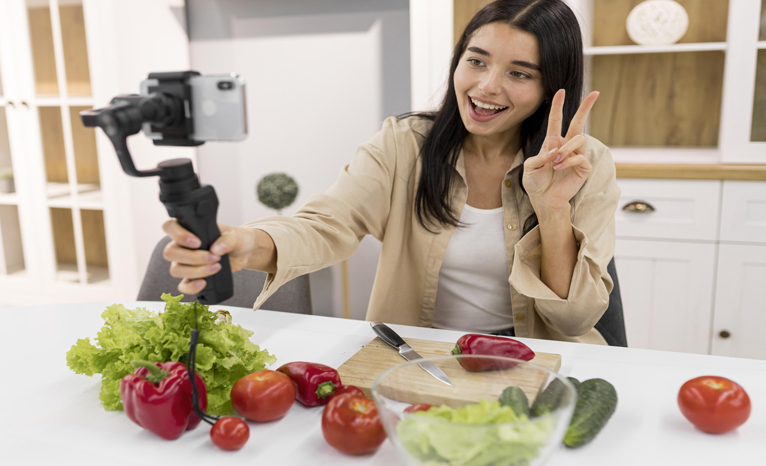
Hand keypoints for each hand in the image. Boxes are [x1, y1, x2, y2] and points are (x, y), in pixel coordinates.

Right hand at [162, 220, 271, 294]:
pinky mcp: (192, 277)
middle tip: (213, 257)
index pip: (169, 227)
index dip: (179, 236)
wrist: (244, 253)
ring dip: (196, 271)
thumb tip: (216, 249)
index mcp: (190, 230)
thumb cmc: (236, 239)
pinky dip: (191, 287)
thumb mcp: (236, 236)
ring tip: (216, 266)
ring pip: (176, 270)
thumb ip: (227, 240)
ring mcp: (185, 263)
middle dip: (192, 257)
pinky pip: (183, 286)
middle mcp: (183, 246)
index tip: (198, 242)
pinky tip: (203, 283)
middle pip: (170, 253)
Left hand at [522, 89, 599, 212]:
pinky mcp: (584, 167)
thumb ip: (540, 157)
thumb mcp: (530, 167)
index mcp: (553, 142)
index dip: (558, 106)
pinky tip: (559, 168)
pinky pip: (580, 156)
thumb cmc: (536, 182)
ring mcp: (577, 155)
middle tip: (595, 93)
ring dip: (566, 148)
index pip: (556, 121)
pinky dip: (568, 161)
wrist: (544, 199)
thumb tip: (556, 151)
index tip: (560, 91)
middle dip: (586, 107)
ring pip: (578, 139)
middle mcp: (566, 146)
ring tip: (556, 161)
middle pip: (579, 122)